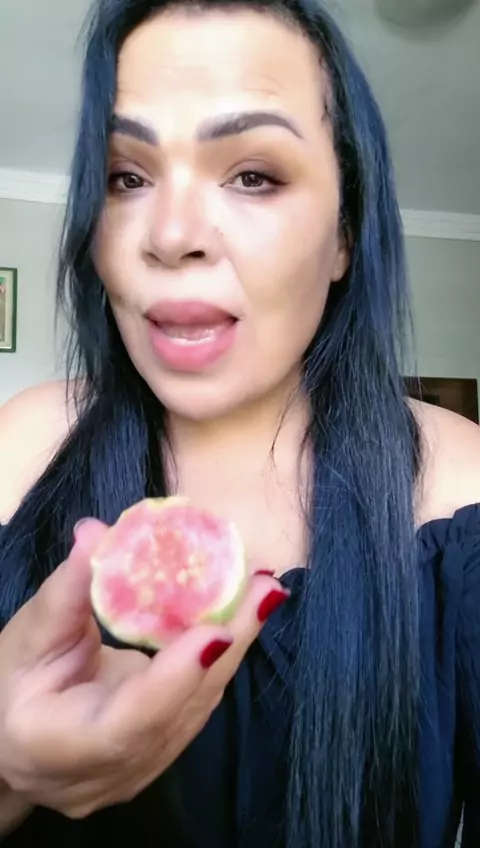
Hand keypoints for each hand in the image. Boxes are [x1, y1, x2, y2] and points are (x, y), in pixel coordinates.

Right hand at [0, 520, 287, 818]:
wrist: (11, 740)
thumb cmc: (13, 684)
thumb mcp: (28, 636)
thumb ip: (67, 590)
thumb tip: (98, 533)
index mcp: (61, 747)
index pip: (128, 724)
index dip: (174, 679)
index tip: (215, 630)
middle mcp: (110, 773)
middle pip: (181, 713)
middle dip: (227, 647)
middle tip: (263, 589)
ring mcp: (140, 770)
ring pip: (198, 708)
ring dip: (233, 647)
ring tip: (260, 592)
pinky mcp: (160, 752)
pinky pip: (196, 703)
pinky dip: (218, 657)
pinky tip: (239, 616)